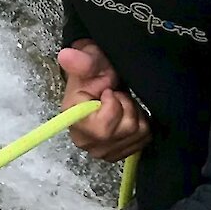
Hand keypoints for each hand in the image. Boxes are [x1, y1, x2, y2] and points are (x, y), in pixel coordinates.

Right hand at [58, 41, 149, 160]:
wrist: (101, 81)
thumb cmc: (95, 72)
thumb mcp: (91, 61)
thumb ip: (82, 61)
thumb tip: (66, 56)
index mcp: (75, 122)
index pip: (104, 128)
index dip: (113, 105)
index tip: (108, 91)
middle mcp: (86, 142)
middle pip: (126, 129)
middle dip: (127, 106)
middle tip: (116, 94)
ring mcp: (103, 152)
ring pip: (138, 133)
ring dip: (135, 112)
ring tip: (122, 102)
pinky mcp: (118, 154)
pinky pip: (143, 139)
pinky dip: (141, 123)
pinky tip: (128, 113)